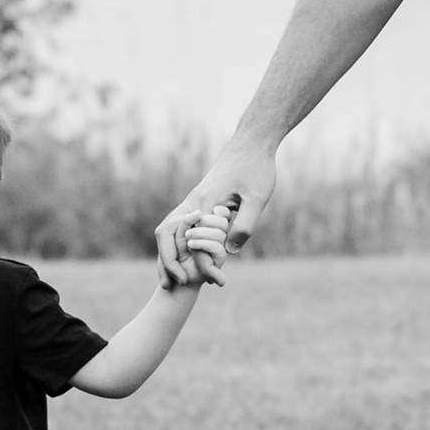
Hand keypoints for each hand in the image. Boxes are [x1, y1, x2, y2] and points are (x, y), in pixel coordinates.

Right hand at [156, 146, 272, 282]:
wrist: (250, 144)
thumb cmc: (256, 169)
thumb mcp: (257, 198)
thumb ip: (244, 224)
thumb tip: (229, 251)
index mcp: (205, 203)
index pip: (196, 243)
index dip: (205, 266)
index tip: (217, 283)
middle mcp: (193, 203)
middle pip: (172, 239)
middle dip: (171, 264)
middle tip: (179, 286)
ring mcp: (193, 201)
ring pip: (171, 232)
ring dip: (171, 254)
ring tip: (178, 277)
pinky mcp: (198, 200)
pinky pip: (182, 226)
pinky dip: (180, 243)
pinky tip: (191, 255)